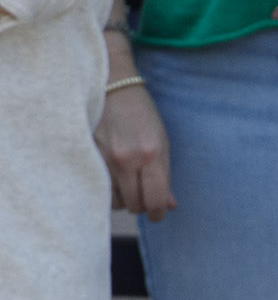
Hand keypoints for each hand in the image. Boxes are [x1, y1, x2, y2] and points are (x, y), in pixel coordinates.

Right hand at [98, 79, 173, 218]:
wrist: (110, 85)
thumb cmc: (141, 115)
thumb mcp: (162, 143)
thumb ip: (165, 176)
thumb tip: (170, 206)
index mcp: (151, 155)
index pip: (155, 200)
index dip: (158, 213)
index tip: (158, 214)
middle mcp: (126, 158)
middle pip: (134, 205)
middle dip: (141, 206)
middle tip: (143, 198)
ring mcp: (103, 157)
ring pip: (114, 200)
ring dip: (122, 199)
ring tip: (126, 185)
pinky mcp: (86, 154)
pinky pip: (97, 187)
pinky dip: (106, 189)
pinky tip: (111, 179)